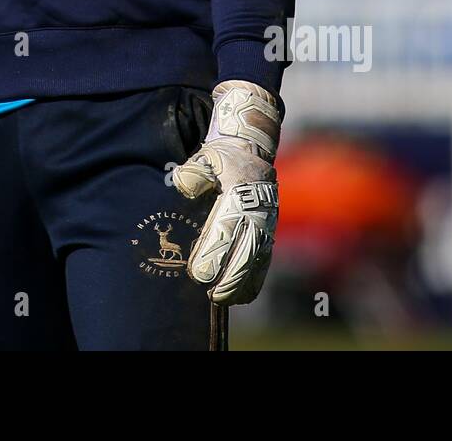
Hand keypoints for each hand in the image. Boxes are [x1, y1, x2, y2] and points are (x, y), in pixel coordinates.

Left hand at [171, 79, 280, 304]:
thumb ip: (194, 172)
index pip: (226, 229)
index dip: (214, 253)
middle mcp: (257, 212)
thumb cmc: (223, 158)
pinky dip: (255, 280)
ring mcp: (266, 224)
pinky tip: (241, 297)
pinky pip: (264, 260)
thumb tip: (183, 185)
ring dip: (241, 283)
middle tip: (212, 294)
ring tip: (223, 301)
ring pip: (257, 260)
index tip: (200, 273)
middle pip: (245, 250)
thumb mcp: (208, 156)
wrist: (252, 151)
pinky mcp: (268, 233)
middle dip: (229, 275)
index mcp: (241, 194)